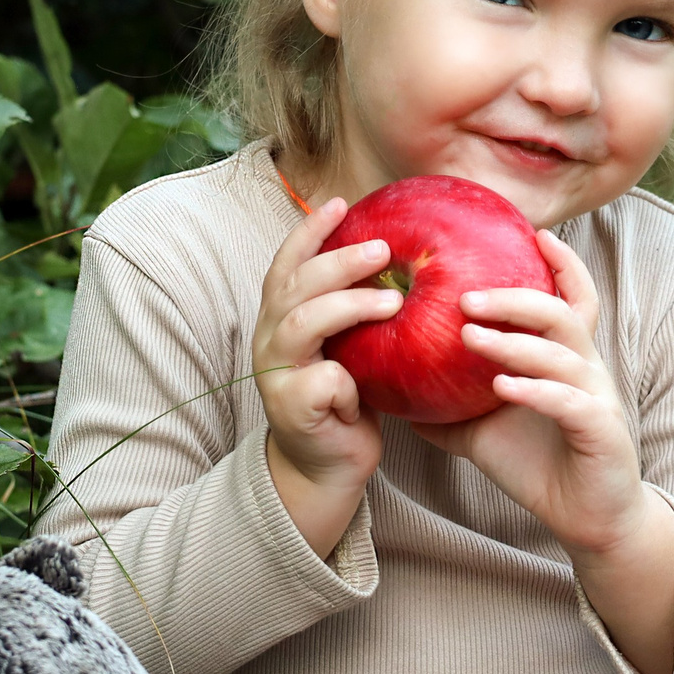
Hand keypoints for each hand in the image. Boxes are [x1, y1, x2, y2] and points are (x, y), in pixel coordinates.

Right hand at [251, 196, 401, 556]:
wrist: (325, 469)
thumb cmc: (346, 402)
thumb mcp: (351, 348)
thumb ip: (357, 311)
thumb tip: (403, 264)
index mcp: (280, 319)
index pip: (287, 264)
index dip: (310, 231)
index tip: (341, 203)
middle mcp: (270, 341)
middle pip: (294, 286)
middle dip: (338, 261)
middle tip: (382, 250)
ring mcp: (277, 375)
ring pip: (302, 324)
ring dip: (348, 306)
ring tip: (392, 302)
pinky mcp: (292, 410)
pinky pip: (321, 381)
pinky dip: (347, 381)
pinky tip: (365, 391)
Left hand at [412, 233, 647, 553]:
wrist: (586, 519)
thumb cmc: (536, 464)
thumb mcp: (481, 428)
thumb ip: (444, 404)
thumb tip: (388, 388)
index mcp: (564, 359)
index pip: (571, 299)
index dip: (561, 265)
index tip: (532, 233)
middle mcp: (586, 369)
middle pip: (560, 314)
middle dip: (514, 299)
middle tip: (464, 297)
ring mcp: (596, 398)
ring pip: (561, 354)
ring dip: (514, 341)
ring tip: (470, 336)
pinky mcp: (600, 431)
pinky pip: (568, 402)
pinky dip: (536, 390)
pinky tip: (503, 386)